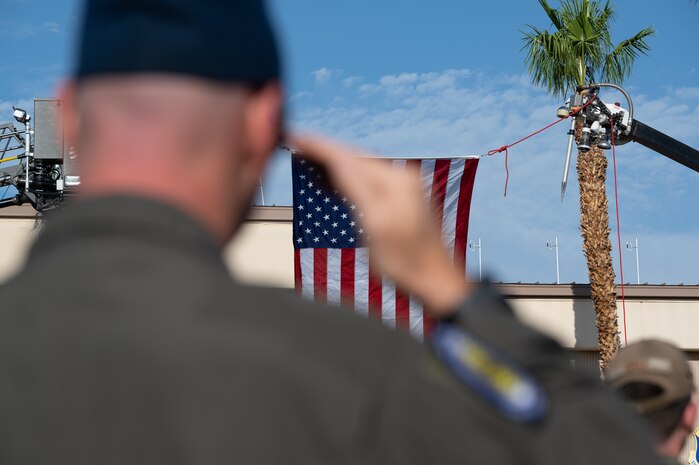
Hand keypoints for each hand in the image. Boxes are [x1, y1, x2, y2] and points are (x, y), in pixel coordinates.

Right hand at [291, 134, 469, 315]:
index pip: (348, 157)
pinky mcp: (403, 198)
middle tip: (296, 144)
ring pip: (360, 166)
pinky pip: (369, 178)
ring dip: (335, 162)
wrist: (435, 280)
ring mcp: (404, 187)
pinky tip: (334, 178)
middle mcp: (402, 177)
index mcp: (395, 181)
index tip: (296, 138)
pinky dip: (348, 175)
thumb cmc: (406, 261)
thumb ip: (356, 190)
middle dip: (324, 151)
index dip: (319, 147)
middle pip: (354, 157)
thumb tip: (336, 162)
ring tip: (308, 157)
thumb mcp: (374, 226)